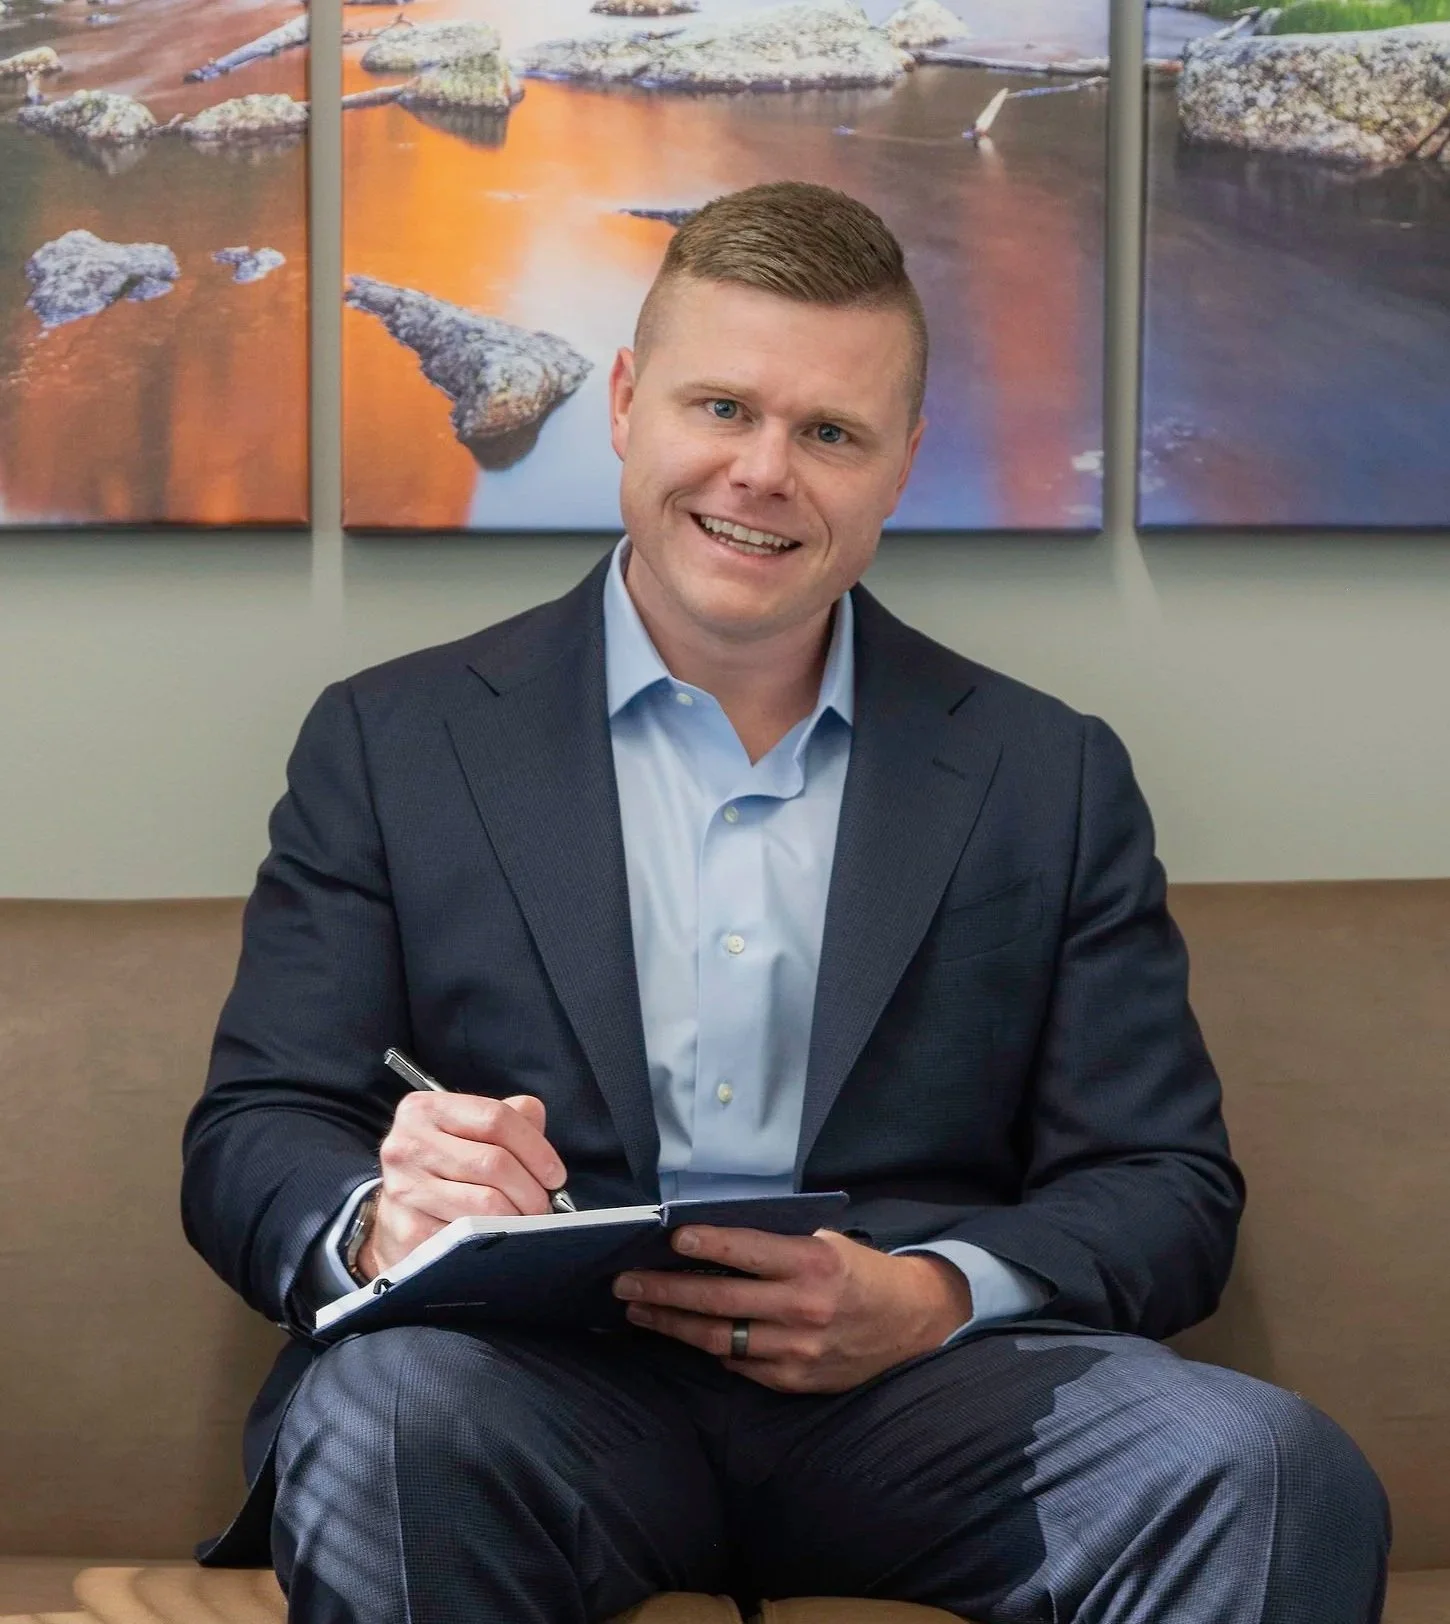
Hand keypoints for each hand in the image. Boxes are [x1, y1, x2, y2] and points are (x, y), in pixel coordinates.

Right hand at [356, 1090, 566, 1279]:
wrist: (398, 1217)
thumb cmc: (444, 1168)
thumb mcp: (469, 1131)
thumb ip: (508, 1116)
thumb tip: (537, 1121)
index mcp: (425, 1109)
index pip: (496, 1118)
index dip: (536, 1147)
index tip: (554, 1174)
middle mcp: (408, 1144)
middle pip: (494, 1162)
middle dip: (531, 1189)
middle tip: (543, 1205)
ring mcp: (404, 1188)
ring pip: (486, 1203)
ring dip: (518, 1217)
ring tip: (525, 1221)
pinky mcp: (409, 1230)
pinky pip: (470, 1236)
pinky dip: (494, 1239)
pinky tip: (499, 1238)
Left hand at [612, 1227, 973, 1392]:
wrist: (908, 1324)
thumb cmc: (856, 1272)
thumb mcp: (825, 1242)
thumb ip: (774, 1242)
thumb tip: (709, 1236)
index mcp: (813, 1262)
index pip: (748, 1251)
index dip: (707, 1243)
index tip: (670, 1237)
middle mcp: (803, 1307)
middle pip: (719, 1299)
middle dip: (665, 1289)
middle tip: (626, 1282)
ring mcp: (796, 1349)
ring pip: (718, 1337)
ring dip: (672, 1322)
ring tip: (638, 1309)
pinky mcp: (792, 1379)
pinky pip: (737, 1363)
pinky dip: (707, 1346)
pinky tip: (681, 1333)